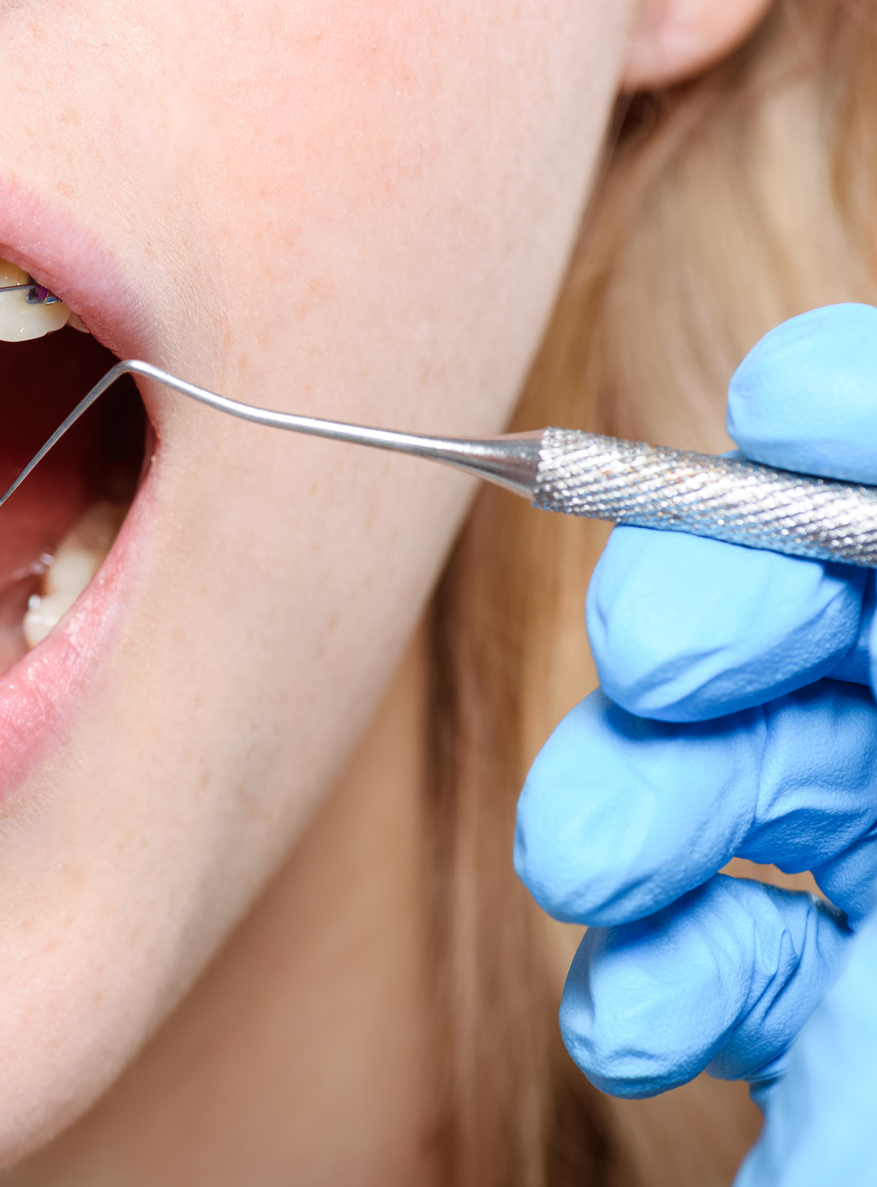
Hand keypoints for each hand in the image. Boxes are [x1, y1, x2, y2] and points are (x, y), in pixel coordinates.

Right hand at [514, 302, 876, 1183]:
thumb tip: (827, 422)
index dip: (851, 423)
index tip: (782, 428)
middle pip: (797, 613)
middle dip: (697, 624)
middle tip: (662, 672)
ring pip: (716, 784)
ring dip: (627, 810)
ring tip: (604, 871)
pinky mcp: (828, 1032)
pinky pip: (704, 963)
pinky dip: (647, 982)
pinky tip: (654, 1021)